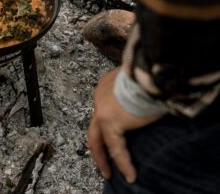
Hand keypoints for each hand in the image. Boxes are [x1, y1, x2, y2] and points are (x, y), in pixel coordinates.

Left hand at [87, 68, 161, 182]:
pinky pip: (116, 148)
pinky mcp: (110, 122)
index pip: (104, 109)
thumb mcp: (138, 80)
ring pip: (98, 140)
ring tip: (109, 173)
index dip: (107, 125)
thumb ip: (135, 92)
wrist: (149, 70)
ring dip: (103, 158)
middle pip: (94, 128)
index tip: (116, 136)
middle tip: (102, 162)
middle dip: (97, 147)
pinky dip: (123, 162)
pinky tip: (129, 174)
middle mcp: (99, 97)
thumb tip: (145, 99)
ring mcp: (101, 110)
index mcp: (105, 87)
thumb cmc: (149, 72)